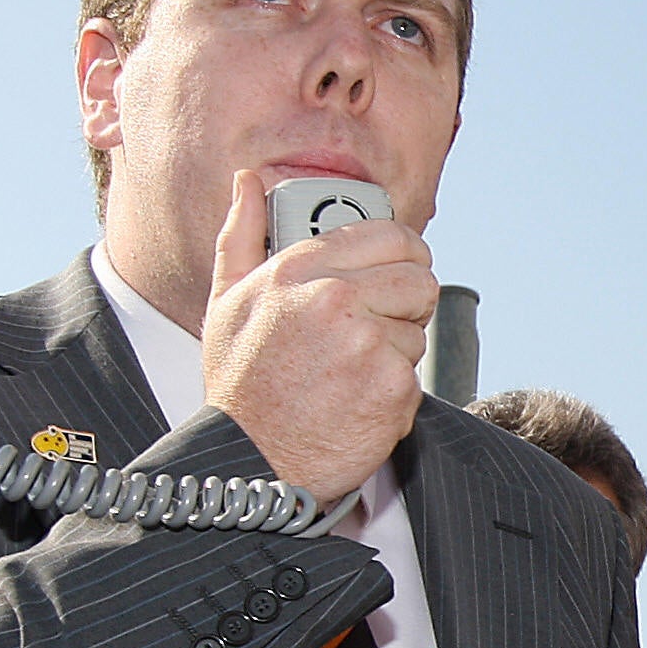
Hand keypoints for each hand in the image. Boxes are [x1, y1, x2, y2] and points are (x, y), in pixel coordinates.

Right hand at [201, 171, 439, 497]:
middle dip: (405, 306)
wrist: (249, 465)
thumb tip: (248, 182)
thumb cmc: (239, 388)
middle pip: (420, 279)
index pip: (390, 235)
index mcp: (298, 268)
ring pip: (418, 330)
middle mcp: (333, 297)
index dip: (401, 256)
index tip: (394, 275)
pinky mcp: (391, 386)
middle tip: (371, 333)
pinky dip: (392, 396)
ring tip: (347, 376)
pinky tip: (354, 404)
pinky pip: (415, 376)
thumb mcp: (226, 302)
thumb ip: (243, 234)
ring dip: (394, 355)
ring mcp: (366, 341)